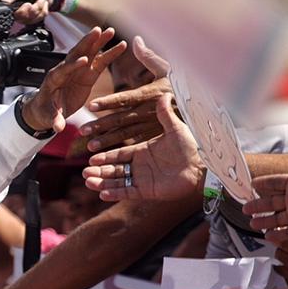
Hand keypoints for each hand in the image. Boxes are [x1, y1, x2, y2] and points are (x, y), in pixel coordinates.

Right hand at [0, 0, 54, 24]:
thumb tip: (5, 0)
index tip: (9, 7)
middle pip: (7, 15)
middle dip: (23, 10)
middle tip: (30, 3)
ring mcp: (17, 7)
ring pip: (21, 19)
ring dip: (34, 11)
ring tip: (39, 0)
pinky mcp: (26, 14)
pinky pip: (31, 21)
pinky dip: (40, 13)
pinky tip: (41, 2)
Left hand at [23, 27, 127, 132]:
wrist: (48, 109)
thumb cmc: (45, 111)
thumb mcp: (48, 116)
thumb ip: (54, 119)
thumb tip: (57, 127)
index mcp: (54, 79)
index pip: (63, 70)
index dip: (72, 65)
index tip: (83, 60)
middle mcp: (66, 70)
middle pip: (75, 53)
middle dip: (86, 43)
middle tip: (96, 31)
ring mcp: (78, 70)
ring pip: (89, 53)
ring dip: (99, 42)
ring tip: (111, 31)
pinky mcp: (88, 74)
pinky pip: (100, 62)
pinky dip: (109, 54)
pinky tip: (121, 45)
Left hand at [82, 35, 173, 151]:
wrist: (204, 106)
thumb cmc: (184, 84)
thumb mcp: (168, 68)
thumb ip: (149, 56)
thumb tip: (135, 40)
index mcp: (149, 94)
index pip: (125, 98)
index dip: (108, 102)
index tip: (91, 106)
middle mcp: (149, 111)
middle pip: (121, 119)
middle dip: (101, 125)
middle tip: (82, 130)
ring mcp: (152, 124)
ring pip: (127, 133)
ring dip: (108, 140)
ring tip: (90, 146)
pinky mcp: (155, 134)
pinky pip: (137, 142)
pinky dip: (123, 148)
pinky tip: (109, 156)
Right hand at [83, 93, 204, 201]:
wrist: (202, 166)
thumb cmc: (191, 146)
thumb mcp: (175, 128)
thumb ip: (165, 114)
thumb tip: (163, 95)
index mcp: (142, 151)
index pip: (119, 154)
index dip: (105, 156)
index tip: (91, 156)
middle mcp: (140, 166)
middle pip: (114, 169)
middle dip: (99, 171)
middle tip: (85, 172)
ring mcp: (143, 179)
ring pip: (118, 181)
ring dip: (103, 183)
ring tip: (89, 182)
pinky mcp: (148, 191)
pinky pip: (128, 192)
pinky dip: (116, 193)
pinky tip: (103, 193)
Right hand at [245, 135, 287, 242]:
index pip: (274, 184)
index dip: (263, 184)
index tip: (252, 184)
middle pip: (271, 203)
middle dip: (258, 205)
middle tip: (246, 207)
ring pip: (276, 219)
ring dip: (264, 221)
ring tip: (252, 223)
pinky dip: (278, 235)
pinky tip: (268, 236)